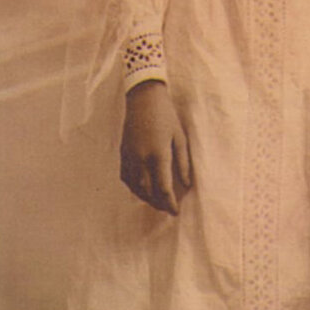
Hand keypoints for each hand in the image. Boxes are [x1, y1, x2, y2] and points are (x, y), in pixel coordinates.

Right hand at [120, 80, 192, 214]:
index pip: (163, 188)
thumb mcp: (180, 138)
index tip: (176, 211)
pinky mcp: (122, 152)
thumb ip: (183, 163)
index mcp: (158, 155)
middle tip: (167, 209)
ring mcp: (129, 156)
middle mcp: (140, 158)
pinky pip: (125, 176)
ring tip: (156, 202)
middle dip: (158, 203)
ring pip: (134, 186)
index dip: (169, 203)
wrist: (143, 98)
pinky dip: (132, 187)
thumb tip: (186, 184)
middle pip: (147, 191)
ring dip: (145, 197)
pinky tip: (140, 188)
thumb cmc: (166, 115)